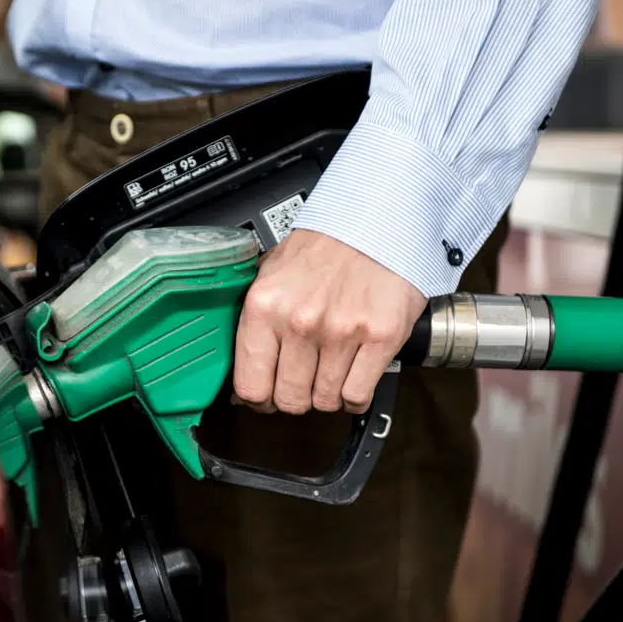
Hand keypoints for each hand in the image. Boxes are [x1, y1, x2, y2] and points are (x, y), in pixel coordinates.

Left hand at [233, 229, 425, 414]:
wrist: (375, 221)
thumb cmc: (324, 246)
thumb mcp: (271, 274)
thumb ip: (255, 322)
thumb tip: (242, 374)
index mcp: (265, 306)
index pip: (250, 386)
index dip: (260, 399)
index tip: (268, 396)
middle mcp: (300, 322)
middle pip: (290, 400)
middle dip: (296, 398)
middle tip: (304, 384)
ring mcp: (342, 332)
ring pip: (325, 401)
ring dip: (328, 394)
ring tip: (332, 371)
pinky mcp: (380, 337)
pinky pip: (358, 394)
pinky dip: (356, 395)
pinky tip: (354, 378)